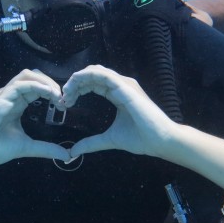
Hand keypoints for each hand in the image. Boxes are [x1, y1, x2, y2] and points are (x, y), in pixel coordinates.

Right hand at [0, 69, 71, 165]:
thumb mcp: (28, 147)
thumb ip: (46, 148)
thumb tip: (66, 155)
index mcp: (17, 103)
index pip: (36, 87)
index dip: (51, 91)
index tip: (64, 104)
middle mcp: (11, 96)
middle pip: (33, 76)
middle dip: (50, 82)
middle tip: (63, 97)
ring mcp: (5, 95)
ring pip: (27, 75)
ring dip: (45, 82)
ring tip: (57, 94)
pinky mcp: (0, 99)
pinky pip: (20, 85)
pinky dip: (37, 86)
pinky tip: (48, 94)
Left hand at [61, 65, 175, 158]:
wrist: (160, 141)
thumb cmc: (142, 138)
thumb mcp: (109, 139)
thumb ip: (91, 143)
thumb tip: (74, 151)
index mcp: (118, 94)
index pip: (92, 84)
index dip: (76, 90)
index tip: (65, 103)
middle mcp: (120, 86)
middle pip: (91, 75)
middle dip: (74, 84)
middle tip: (63, 99)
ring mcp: (124, 85)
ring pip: (95, 71)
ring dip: (77, 79)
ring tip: (66, 92)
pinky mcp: (126, 87)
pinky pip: (103, 74)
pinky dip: (87, 75)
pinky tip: (76, 84)